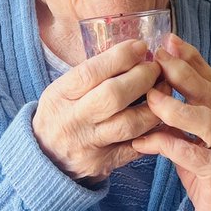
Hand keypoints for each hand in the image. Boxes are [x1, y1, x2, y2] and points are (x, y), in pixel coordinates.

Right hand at [32, 39, 164, 183]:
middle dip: (142, 77)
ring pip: (131, 123)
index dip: (120, 57)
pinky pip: (137, 146)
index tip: (140, 47)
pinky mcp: (104, 163)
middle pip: (114, 95)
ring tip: (164, 89)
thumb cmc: (61, 115)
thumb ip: (92, 75)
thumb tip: (132, 52)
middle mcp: (73, 120)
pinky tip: (162, 116)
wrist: (46, 159)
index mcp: (60, 96)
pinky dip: (154, 130)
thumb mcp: (63, 91)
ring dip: (155, 104)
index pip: (91, 72)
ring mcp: (89, 144)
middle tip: (156, 68)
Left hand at [131, 35, 210, 210]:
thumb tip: (151, 91)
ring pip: (206, 121)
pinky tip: (144, 142)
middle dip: (183, 73)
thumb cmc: (207, 175)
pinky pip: (193, 156)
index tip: (168, 40)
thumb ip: (179, 119)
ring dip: (176, 107)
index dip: (191, 58)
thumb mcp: (192, 141)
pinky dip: (167, 145)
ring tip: (151, 98)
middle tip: (157, 58)